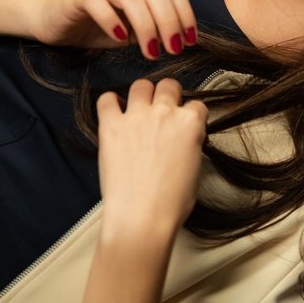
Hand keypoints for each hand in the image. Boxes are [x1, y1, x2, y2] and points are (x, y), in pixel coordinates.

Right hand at [30, 0, 196, 57]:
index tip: (190, 40)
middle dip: (170, 22)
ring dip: (147, 26)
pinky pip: (99, 2)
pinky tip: (120, 39)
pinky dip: (113, 21)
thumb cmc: (94, 25)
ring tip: (152, 51)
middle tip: (174, 48)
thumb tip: (180, 40)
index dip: (185, 13)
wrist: (52, 20)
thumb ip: (153, 28)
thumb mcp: (131, 29)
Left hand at [96, 78, 207, 241]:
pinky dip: (110, 103)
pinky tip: (114, 112)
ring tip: (139, 110)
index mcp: (190, 123)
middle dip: (168, 96)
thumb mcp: (196, 168)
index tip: (184, 126)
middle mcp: (164, 113)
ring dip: (143, 95)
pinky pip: (107, 99)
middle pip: (169, 86)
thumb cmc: (171, 202)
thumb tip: (183, 139)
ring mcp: (136, 117)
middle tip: (163, 113)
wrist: (142, 217)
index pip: (196, 105)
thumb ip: (191, 143)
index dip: (191, 116)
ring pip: (141, 85)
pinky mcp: (111, 126)